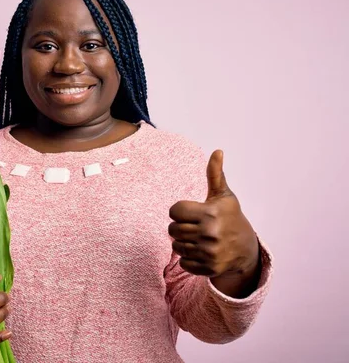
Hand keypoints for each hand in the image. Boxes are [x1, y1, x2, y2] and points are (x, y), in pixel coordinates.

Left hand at [168, 150, 258, 277]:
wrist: (246, 249)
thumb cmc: (229, 217)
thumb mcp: (223, 196)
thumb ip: (215, 174)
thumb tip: (217, 151)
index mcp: (210, 213)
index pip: (173, 211)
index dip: (179, 211)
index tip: (191, 212)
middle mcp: (210, 233)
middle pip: (172, 229)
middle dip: (180, 227)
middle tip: (194, 227)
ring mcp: (209, 252)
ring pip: (176, 246)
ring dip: (183, 243)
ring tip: (198, 239)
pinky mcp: (208, 268)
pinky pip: (183, 262)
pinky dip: (188, 259)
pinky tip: (201, 252)